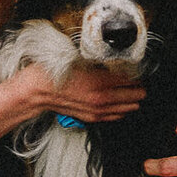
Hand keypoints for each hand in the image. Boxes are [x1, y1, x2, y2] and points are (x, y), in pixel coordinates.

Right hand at [17, 61, 144, 123]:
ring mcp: (97, 111)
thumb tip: (117, 59)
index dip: (138, 73)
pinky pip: (116, 116)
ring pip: (128, 108)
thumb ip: (101, 60)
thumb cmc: (54, 72)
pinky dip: (122, 109)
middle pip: (135, 96)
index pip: (132, 80)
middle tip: (139, 80)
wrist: (37, 90)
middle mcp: (101, 99)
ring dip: (132, 99)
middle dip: (139, 88)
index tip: (139, 69)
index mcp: (100, 82)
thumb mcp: (80, 58)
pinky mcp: (92, 117)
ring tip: (133, 90)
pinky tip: (121, 103)